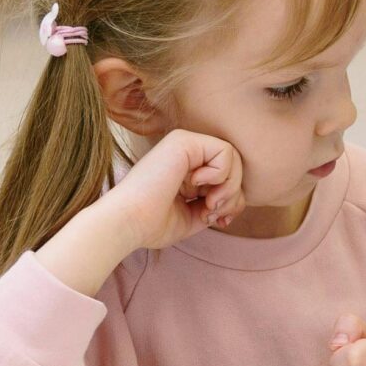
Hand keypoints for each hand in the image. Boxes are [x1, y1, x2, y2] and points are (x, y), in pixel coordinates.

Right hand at [35, 129, 244, 294]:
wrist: (128, 222)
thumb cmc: (153, 224)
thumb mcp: (194, 215)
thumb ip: (216, 205)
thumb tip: (237, 202)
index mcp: (184, 167)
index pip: (226, 176)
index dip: (230, 200)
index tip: (215, 220)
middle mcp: (185, 151)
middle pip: (234, 166)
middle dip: (232, 195)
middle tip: (212, 212)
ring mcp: (183, 143)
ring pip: (233, 158)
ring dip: (228, 188)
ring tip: (207, 204)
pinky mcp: (183, 141)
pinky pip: (225, 152)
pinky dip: (220, 175)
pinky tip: (196, 186)